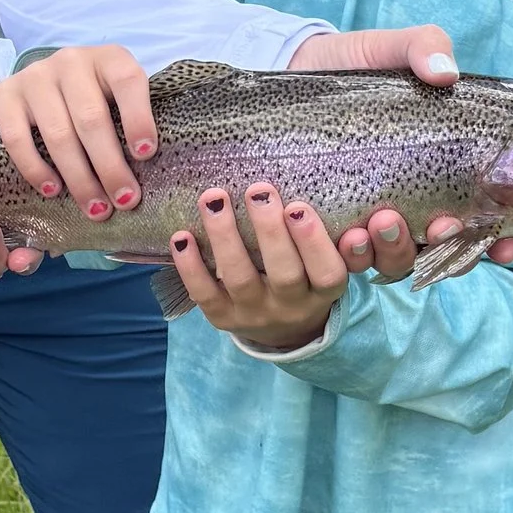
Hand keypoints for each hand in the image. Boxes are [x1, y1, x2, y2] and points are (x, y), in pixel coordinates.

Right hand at [0, 44, 156, 220]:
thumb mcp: (118, 98)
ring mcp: (36, 76)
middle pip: (92, 117)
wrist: (41, 83)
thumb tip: (147, 179)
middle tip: (124, 200)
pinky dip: (36, 168)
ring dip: (79, 177)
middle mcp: (72, 61)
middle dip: (110, 166)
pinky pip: (18, 137)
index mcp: (109, 58)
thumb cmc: (94, 99)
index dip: (138, 118)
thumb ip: (132, 122)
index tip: (145, 155)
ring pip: (58, 133)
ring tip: (96, 208)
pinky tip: (53, 190)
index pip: (128, 81)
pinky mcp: (6, 94)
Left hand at [167, 181, 350, 350]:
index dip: (313, 241)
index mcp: (323, 291)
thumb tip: (327, 184)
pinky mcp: (222, 317)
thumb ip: (329, 235)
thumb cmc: (306, 276)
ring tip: (214, 198)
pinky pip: (203, 294)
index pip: (326, 273)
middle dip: (270, 231)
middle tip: (258, 191)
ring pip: (239, 278)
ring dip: (225, 236)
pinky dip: (190, 265)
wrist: (283, 327)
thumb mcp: (326, 263)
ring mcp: (254, 314)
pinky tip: (182, 236)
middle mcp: (291, 306)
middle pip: (284, 274)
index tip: (297, 205)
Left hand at [281, 27, 512, 271]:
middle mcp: (408, 202)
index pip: (479, 218)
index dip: (498, 239)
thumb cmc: (350, 64)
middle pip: (438, 248)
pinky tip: (346, 236)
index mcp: (438, 170)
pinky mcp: (325, 225)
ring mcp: (367, 219)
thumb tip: (445, 73)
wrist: (289, 67)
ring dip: (395, 252)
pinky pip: (342, 261)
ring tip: (381, 222)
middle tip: (437, 225)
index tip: (505, 245)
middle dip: (444, 247)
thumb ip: (424, 48)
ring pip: (393, 260)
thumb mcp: (390, 49)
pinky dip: (350, 256)